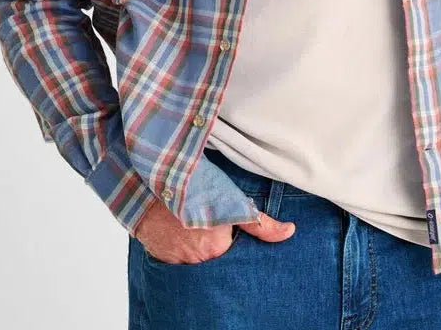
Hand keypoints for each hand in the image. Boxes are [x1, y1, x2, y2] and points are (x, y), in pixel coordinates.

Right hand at [132, 199, 295, 264]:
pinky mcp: (160, 257)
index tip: (227, 228)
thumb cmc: (194, 184)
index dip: (233, 241)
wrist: (150, 179)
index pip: (234, 254)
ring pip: (196, 259)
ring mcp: (176, 260)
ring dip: (197, 246)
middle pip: (215, 258)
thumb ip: (259, 222)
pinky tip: (181, 230)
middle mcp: (197, 260)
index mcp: (216, 247)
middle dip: (216, 245)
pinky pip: (176, 259)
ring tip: (195, 225)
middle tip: (211, 223)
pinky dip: (180, 247)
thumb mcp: (232, 198)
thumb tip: (290, 231)